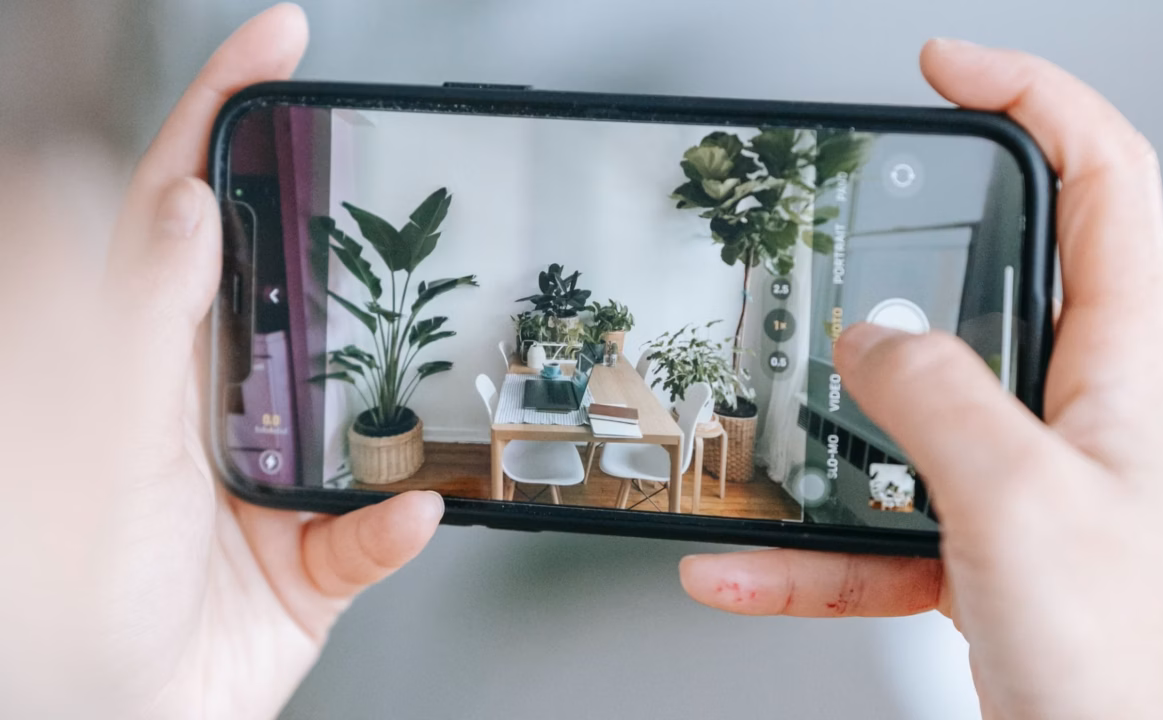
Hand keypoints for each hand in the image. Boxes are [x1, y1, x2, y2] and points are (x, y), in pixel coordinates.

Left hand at [0, 6, 441, 718]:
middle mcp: (219, 401)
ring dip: (401, 388)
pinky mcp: (324, 552)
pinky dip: (391, 527)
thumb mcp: (98, 431)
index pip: (189, 206)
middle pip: (296, 286)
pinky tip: (396, 517)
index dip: (227, 115)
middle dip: (346, 234)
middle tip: (392, 187)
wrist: (105, 718)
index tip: (279, 44)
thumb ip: (139, 315)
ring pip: (365, 398)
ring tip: (437, 352)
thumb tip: (183, 199)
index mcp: (151, 353)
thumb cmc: (68, 591)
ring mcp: (279, 474)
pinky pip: (379, 528)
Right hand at [680, 39, 1162, 718]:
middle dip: (909, 257)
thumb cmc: (1133, 669)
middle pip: (991, 286)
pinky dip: (803, 548)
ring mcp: (1020, 484)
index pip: (1101, 181)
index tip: (949, 71)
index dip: (1031, 99)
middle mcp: (1074, 414)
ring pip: (907, 420)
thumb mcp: (1019, 499)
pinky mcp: (976, 550)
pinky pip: (873, 529)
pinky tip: (742, 562)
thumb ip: (936, 398)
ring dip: (827, 430)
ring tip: (764, 430)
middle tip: (841, 232)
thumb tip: (871, 342)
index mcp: (1120, 369)